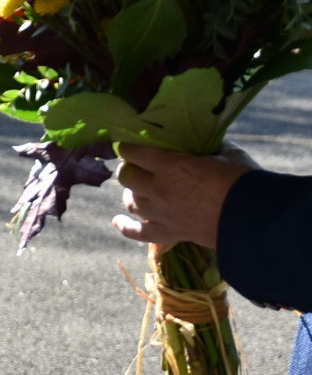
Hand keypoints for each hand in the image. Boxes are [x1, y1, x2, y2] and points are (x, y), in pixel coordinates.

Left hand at [113, 143, 255, 249]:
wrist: (255, 218)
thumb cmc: (244, 180)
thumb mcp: (227, 153)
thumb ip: (209, 147)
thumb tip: (204, 141)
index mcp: (171, 166)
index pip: (135, 152)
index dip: (128, 147)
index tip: (128, 144)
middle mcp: (160, 189)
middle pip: (127, 177)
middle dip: (129, 169)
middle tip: (138, 166)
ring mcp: (162, 214)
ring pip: (131, 202)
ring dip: (132, 192)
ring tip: (138, 187)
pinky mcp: (170, 233)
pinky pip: (138, 232)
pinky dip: (125, 227)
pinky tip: (118, 221)